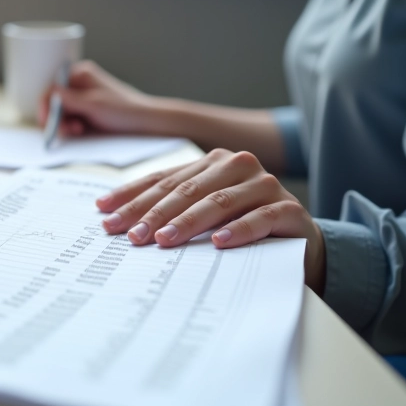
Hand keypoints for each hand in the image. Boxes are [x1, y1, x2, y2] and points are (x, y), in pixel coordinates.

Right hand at [38, 60, 162, 136]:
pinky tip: (82, 130)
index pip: (52, 87)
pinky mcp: (88, 109)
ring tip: (78, 130)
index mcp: (81, 74)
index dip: (45, 105)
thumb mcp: (94, 104)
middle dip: (58, 117)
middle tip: (66, 130)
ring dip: (65, 123)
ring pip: (62, 111)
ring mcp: (84, 96)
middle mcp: (80, 83)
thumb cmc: (124, 110)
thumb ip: (69, 99)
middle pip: (55, 100)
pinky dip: (73, 125)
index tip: (46, 122)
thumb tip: (50, 94)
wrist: (145, 121)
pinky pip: (71, 117)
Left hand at [96, 149, 325, 293]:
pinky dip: (237, 230)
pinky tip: (217, 243)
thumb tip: (118, 220)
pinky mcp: (287, 208)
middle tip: (131, 236)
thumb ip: (173, 208)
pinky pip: (259, 219)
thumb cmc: (242, 226)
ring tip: (163, 240)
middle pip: (187, 190)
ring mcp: (264, 185)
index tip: (105, 215)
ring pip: (219, 201)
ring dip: (188, 222)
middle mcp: (237, 166)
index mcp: (212, 162)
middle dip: (154, 214)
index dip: (133, 197)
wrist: (299, 241)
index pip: (165, 180)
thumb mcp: (205, 214)